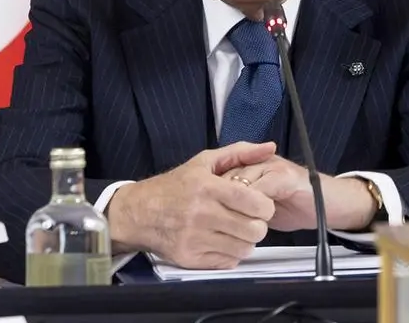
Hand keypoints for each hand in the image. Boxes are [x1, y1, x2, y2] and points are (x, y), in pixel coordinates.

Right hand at [106, 142, 276, 268]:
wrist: (138, 212)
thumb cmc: (175, 186)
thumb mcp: (204, 161)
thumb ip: (240, 152)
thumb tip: (269, 147)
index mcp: (207, 188)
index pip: (254, 203)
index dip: (265, 206)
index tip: (261, 204)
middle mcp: (201, 214)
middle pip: (254, 230)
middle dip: (258, 224)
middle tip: (249, 218)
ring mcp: (195, 239)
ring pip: (244, 248)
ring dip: (245, 240)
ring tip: (236, 229)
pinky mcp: (190, 258)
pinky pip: (228, 262)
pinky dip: (230, 253)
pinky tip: (221, 240)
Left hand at [222, 155, 376, 231]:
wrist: (330, 204)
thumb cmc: (296, 205)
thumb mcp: (262, 207)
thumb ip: (242, 205)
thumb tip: (216, 218)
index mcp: (252, 166)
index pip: (221, 174)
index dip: (212, 194)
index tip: (206, 214)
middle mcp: (260, 161)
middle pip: (228, 175)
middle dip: (220, 199)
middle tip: (216, 220)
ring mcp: (274, 166)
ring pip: (243, 180)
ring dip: (236, 204)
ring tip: (233, 223)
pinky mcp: (287, 176)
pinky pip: (263, 188)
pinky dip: (256, 205)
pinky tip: (255, 219)